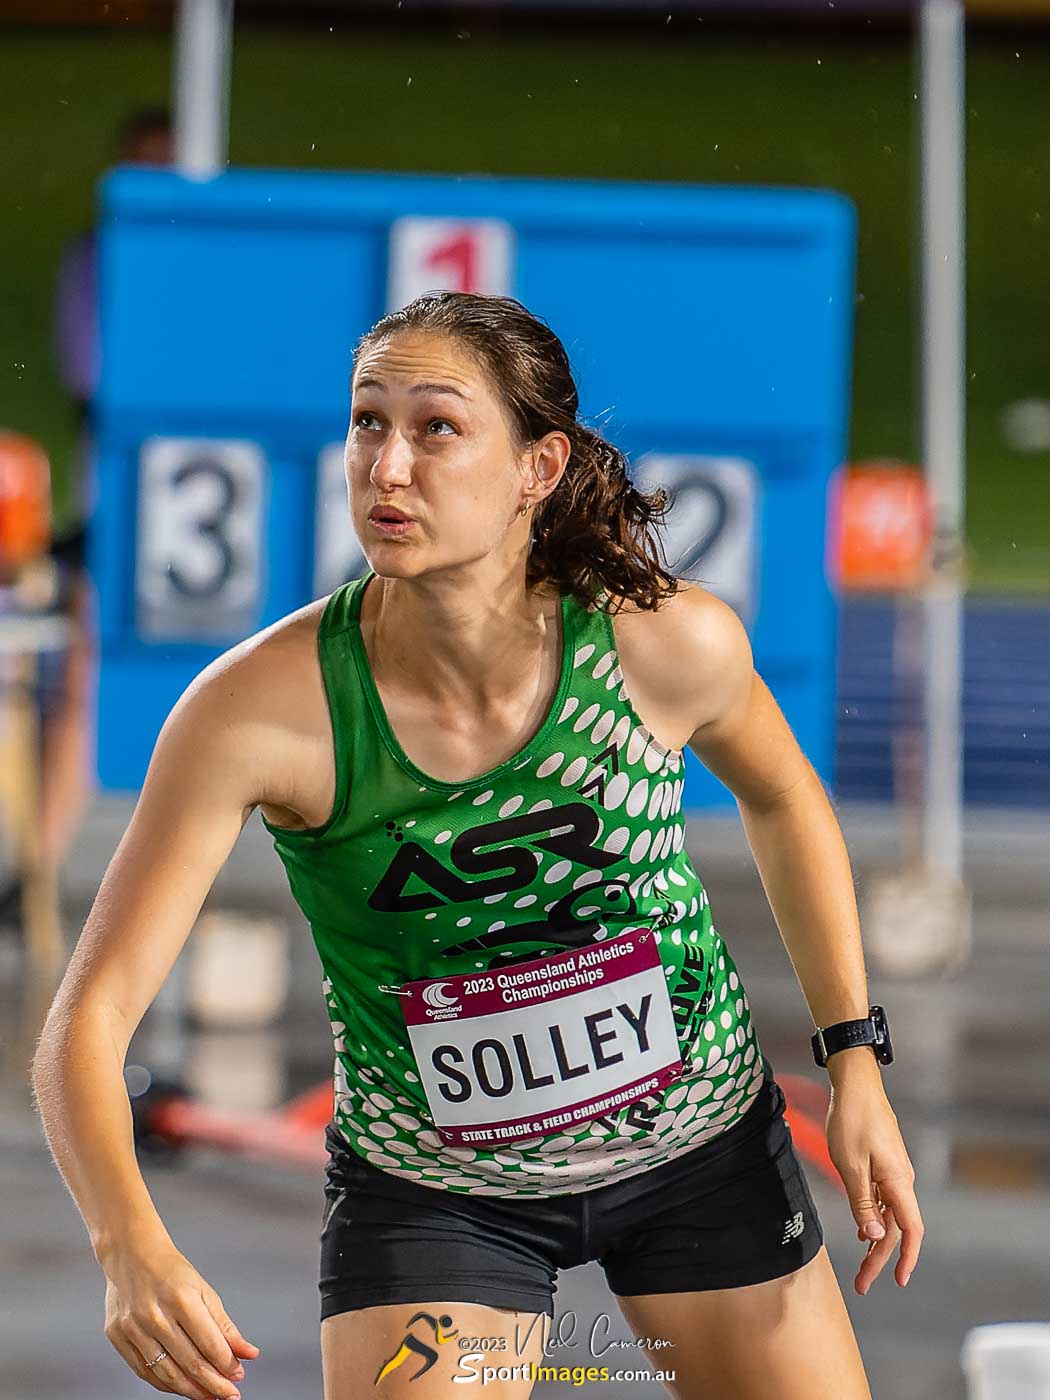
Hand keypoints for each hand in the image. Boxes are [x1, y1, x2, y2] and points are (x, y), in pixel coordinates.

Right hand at [101, 1236, 258, 1398]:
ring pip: (166, 1373)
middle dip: (213, 1384)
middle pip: (189, 1362)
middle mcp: (154, 1315)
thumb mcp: (203, 1290)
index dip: (226, 1364)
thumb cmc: (171, 1271)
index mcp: (180, 1298)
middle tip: (230, 1395)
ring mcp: (132, 1327)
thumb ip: (225, 1325)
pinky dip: (165, 1384)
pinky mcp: (117, 1336)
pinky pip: (144, 1371)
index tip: (239, 1376)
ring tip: (210, 1396)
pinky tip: (182, 1387)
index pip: (208, 1343)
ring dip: (191, 1390)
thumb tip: (248, 1353)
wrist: (131, 1253)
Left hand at [823, 1063, 923, 1296]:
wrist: (856, 1084)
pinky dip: (873, 1218)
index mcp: (898, 1182)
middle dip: (881, 1258)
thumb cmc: (852, 1120)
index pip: (911, 1230)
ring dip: (876, 1240)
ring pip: (889, 1215)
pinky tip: (863, 1229)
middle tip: (863, 1283)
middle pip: (897, 1228)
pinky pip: (883, 1199)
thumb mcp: (850, 1165)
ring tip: (861, 1264)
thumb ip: (863, 1202)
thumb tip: (874, 1237)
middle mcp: (901, 1179)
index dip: (908, 1258)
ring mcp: (894, 1171)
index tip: (900, 1281)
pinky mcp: (884, 1163)